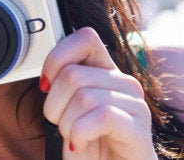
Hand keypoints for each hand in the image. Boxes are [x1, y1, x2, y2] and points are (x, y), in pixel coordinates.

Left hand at [41, 27, 156, 158]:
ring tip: (73, 136)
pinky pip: (102, 116)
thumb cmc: (90, 146)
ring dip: (67, 124)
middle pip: (73, 74)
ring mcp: (134, 104)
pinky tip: (80, 143)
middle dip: (54, 104)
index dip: (57, 57)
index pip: (84, 37)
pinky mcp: (138, 128)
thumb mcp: (69, 111)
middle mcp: (123, 82)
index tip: (46, 85)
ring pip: (84, 97)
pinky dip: (80, 133)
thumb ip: (64, 86)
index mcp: (106, 72)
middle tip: (61, 123)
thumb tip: (47, 75)